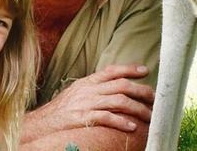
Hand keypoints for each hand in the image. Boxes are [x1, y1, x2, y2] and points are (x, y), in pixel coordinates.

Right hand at [26, 64, 154, 135]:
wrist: (41, 123)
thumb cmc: (60, 109)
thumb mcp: (76, 92)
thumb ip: (93, 87)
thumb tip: (112, 87)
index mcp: (87, 82)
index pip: (112, 70)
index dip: (130, 69)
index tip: (145, 71)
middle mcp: (88, 90)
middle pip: (121, 86)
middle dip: (141, 91)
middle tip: (154, 98)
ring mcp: (86, 103)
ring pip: (118, 101)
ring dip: (137, 108)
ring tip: (149, 116)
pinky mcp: (83, 118)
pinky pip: (106, 118)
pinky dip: (121, 122)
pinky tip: (131, 127)